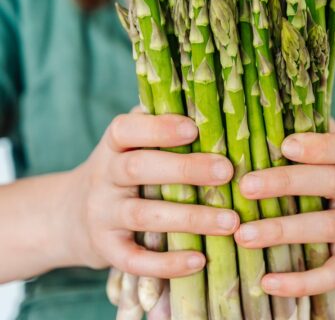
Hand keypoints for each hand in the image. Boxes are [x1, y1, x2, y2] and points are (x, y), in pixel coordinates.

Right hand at [62, 112, 237, 277]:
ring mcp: (102, 214)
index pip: (126, 129)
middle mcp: (103, 176)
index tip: (194, 128)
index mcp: (113, 146)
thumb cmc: (120, 172)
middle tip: (226, 171)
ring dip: (190, 218)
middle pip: (138, 168)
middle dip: (184, 169)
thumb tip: (206, 105)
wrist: (69, 215)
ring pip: (143, 215)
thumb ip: (156, 128)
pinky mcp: (105, 250)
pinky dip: (166, 263)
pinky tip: (200, 261)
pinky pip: (133, 260)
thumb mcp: (128, 146)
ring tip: (230, 221)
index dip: (158, 128)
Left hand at [234, 129, 334, 296]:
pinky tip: (267, 282)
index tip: (285, 145)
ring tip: (243, 235)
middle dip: (285, 183)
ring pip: (324, 227)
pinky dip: (301, 281)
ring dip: (282, 231)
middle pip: (328, 182)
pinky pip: (331, 274)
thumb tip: (267, 108)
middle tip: (245, 186)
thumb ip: (314, 135)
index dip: (319, 145)